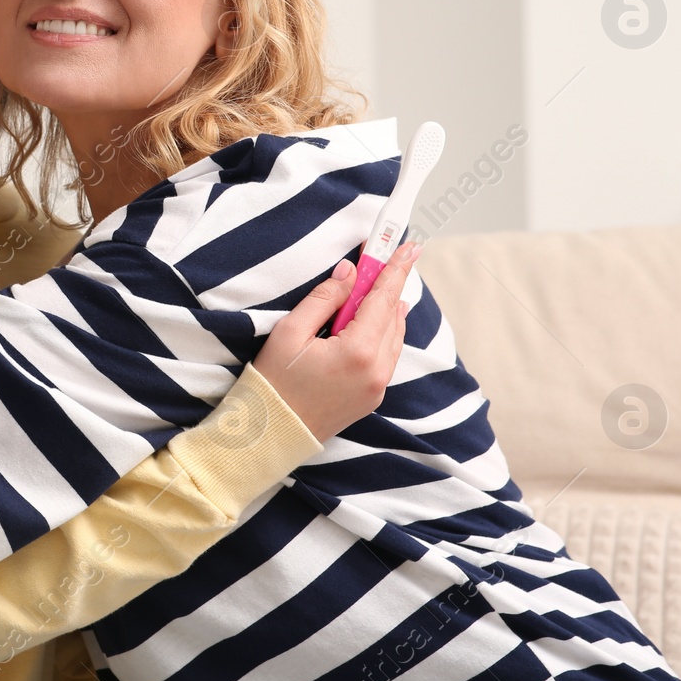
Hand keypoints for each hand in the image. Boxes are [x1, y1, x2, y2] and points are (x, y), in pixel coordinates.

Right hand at [253, 241, 418, 442]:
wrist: (271, 434)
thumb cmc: (274, 383)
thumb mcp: (290, 332)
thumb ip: (324, 299)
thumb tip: (349, 273)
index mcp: (358, 351)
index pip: (383, 298)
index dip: (395, 268)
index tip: (409, 245)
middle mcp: (376, 370)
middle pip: (392, 314)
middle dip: (387, 283)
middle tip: (384, 256)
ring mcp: (378, 387)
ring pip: (394, 335)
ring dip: (386, 308)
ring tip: (373, 286)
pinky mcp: (373, 397)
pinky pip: (388, 355)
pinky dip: (384, 331)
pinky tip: (374, 318)